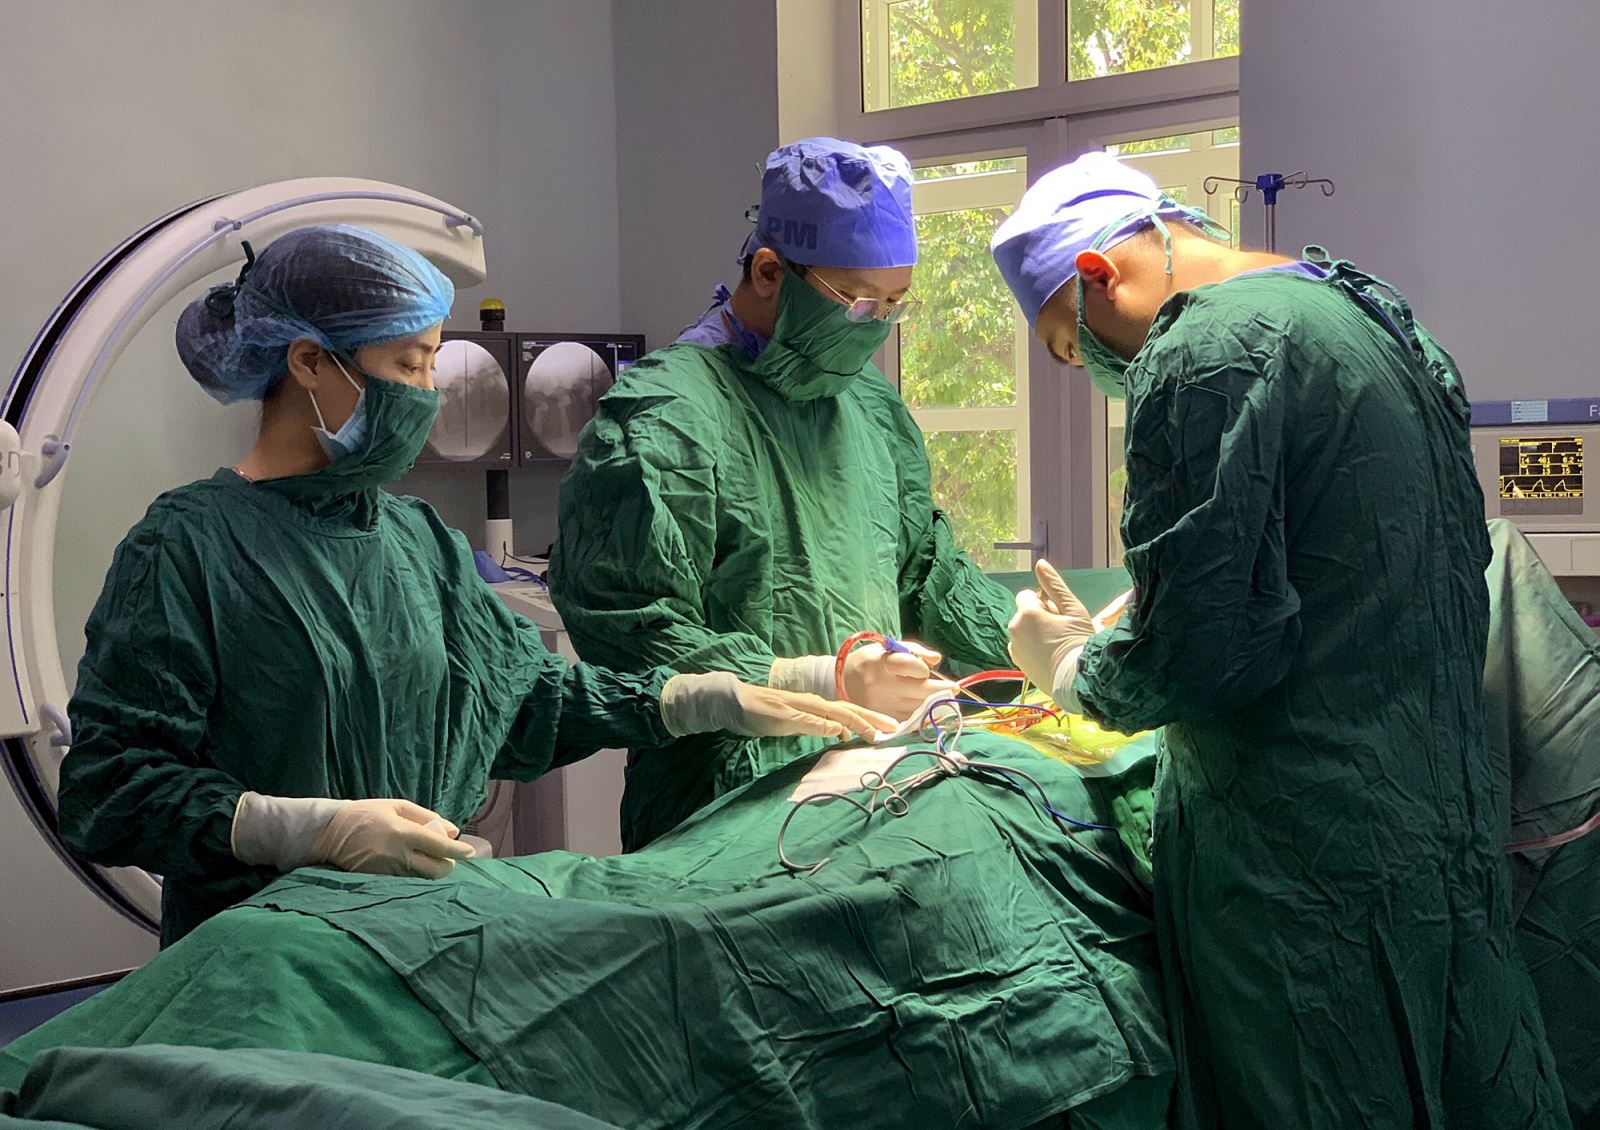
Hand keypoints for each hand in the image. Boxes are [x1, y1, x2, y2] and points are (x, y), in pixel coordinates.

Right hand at [309, 798, 475, 879]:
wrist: (330, 834)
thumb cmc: (366, 814)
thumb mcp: (396, 806)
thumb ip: (426, 817)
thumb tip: (453, 830)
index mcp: (403, 833)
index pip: (440, 846)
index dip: (459, 851)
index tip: (469, 852)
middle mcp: (398, 855)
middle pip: (437, 870)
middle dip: (448, 865)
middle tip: (446, 856)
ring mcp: (388, 872)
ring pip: (423, 878)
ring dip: (431, 870)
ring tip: (428, 859)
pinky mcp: (379, 882)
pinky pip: (407, 883)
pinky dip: (415, 876)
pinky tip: (412, 866)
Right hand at [660, 672, 893, 740]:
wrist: (736, 701)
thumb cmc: (766, 712)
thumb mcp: (796, 722)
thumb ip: (817, 725)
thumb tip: (839, 732)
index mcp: (817, 705)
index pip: (849, 710)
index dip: (871, 717)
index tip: (891, 727)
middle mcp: (812, 701)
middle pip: (848, 708)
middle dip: (872, 718)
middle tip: (894, 728)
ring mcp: (799, 706)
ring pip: (833, 712)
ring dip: (854, 721)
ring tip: (873, 731)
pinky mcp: (784, 713)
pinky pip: (806, 719)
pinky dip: (823, 725)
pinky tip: (835, 730)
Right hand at [842, 641, 956, 720]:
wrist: (842, 682)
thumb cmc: (871, 662)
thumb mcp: (887, 648)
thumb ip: (914, 650)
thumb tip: (936, 660)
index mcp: (880, 662)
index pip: (910, 665)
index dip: (923, 668)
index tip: (929, 671)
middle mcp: (880, 684)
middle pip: (920, 690)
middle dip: (941, 689)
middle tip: (954, 688)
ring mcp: (880, 704)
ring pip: (918, 706)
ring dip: (934, 703)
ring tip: (942, 698)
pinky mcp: (880, 719)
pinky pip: (909, 719)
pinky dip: (920, 714)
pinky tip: (927, 709)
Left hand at [1008, 560, 1094, 698]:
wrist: (1077, 680)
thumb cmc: (1079, 642)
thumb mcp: (1073, 609)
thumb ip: (1054, 585)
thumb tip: (1040, 563)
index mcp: (1026, 614)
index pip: (1027, 596)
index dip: (1044, 603)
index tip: (1059, 616)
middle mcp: (1014, 629)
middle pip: (1025, 613)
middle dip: (1040, 617)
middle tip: (1061, 630)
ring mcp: (1014, 647)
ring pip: (1024, 630)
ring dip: (1035, 632)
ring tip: (1057, 644)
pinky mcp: (1017, 662)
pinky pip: (1022, 646)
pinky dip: (1032, 647)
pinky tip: (1050, 655)